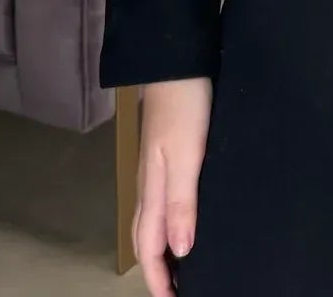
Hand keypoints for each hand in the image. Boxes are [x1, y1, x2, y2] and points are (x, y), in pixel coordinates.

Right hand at [135, 76, 212, 295]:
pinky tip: (186, 218)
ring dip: (163, 247)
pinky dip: (170, 221)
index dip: (159, 279)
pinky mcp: (167, 152)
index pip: (150, 247)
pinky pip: (163, 200)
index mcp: (153, 190)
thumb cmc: (184, 106)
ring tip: (183, 265)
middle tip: (178, 291)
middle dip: (157, 270)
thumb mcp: (185, 154)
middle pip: (146, 238)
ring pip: (152, 220)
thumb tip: (179, 251)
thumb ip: (181, 202)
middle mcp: (150, 184)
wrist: (175, 58)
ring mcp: (156, 167)